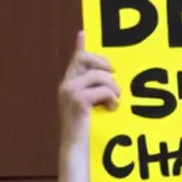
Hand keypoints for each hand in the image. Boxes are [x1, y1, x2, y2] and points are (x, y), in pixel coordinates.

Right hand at [58, 31, 119, 149]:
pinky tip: (110, 109)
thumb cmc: (89, 131)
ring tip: (114, 102)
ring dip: (113, 88)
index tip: (84, 32)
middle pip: (86, 58)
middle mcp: (67, 84)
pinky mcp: (77, 99)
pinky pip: (103, 89)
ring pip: (100, 75)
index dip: (81, 45)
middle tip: (115, 80)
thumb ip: (98, 91)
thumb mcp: (93, 107)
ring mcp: (70, 91)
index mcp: (70, 84)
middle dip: (105, 65)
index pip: (76, 58)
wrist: (77, 149)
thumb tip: (111, 78)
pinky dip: (112, 99)